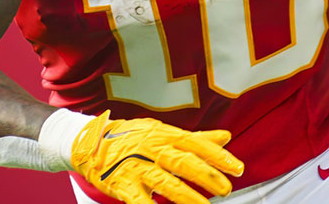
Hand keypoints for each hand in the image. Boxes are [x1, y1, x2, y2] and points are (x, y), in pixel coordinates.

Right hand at [70, 110, 244, 203]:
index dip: (218, 156)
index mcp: (164, 135)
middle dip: (207, 177)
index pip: (195, 144)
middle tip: (226, 189)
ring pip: (165, 182)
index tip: (237, 168)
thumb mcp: (163, 132)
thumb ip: (197, 138)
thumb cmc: (132, 138)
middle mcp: (151, 149)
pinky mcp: (122, 185)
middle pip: (183, 162)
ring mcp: (136, 167)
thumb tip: (226, 137)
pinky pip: (140, 202)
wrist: (90, 142)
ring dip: (187, 198)